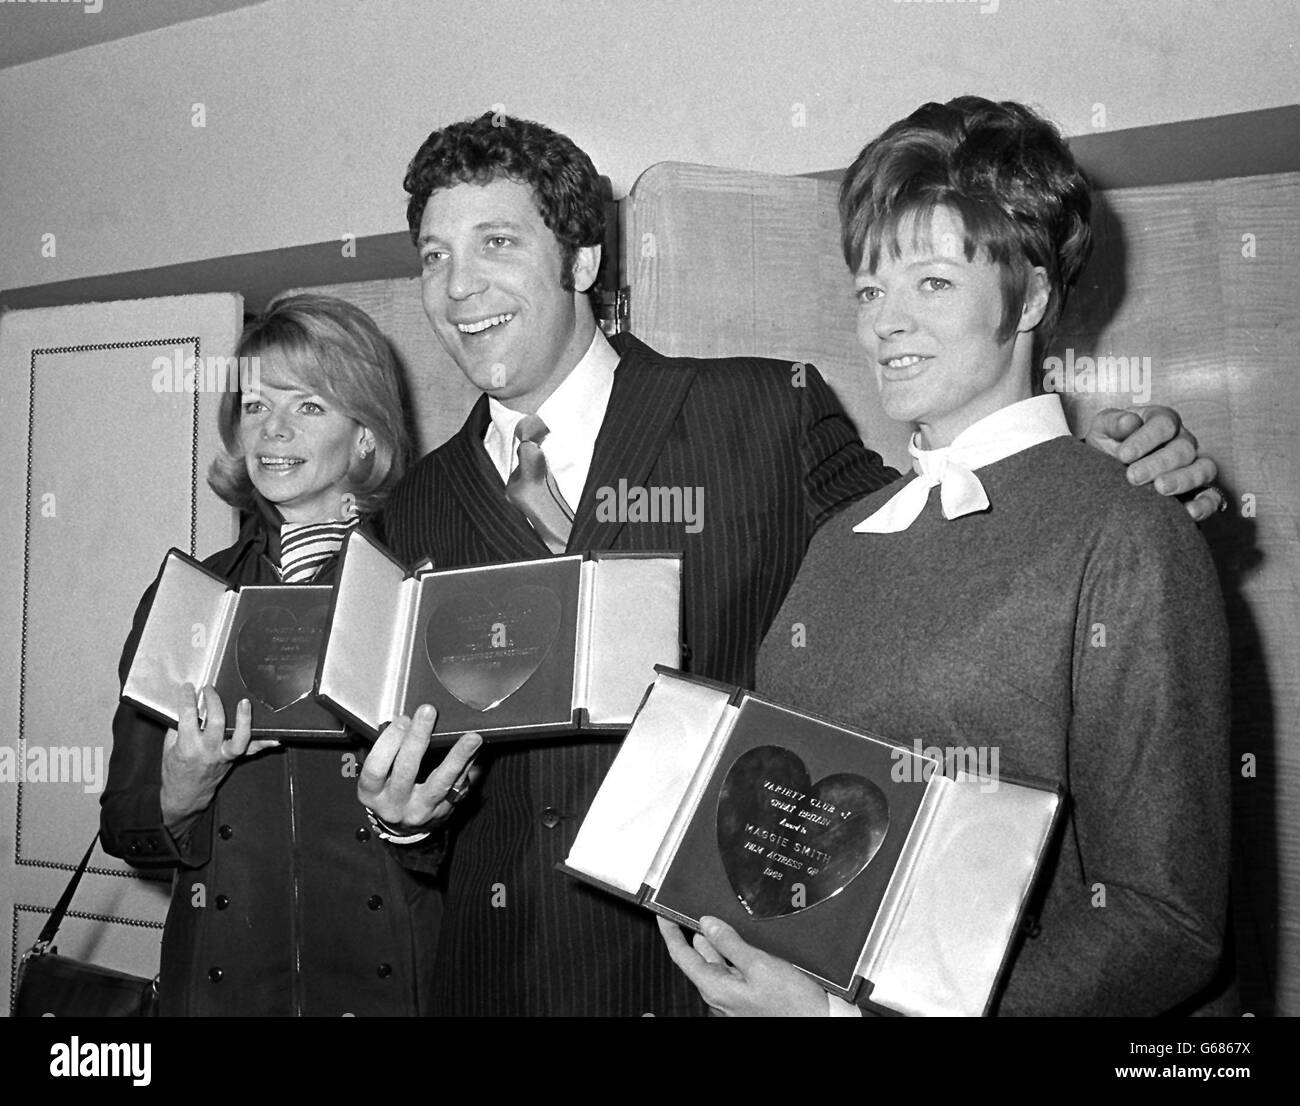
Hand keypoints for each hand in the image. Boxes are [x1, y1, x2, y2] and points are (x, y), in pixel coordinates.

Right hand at [159, 683, 278, 830]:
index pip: (188, 718)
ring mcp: (224, 756)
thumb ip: (178, 726)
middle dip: (214, 702)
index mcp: (188, 747)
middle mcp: (208, 751)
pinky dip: (266, 743)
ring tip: (244, 702)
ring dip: (244, 720)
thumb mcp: (169, 747)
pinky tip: (277, 737)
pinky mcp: (235, 759)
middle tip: (210, 689)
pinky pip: (253, 750)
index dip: (187, 700)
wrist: (186, 794)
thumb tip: (187, 703)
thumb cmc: (175, 768)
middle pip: (217, 723)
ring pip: (240, 739)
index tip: (188, 687)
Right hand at [357, 704, 482, 833]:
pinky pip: (458, 786)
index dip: (388, 742)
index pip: (376, 768)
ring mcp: (420, 810)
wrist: (403, 828)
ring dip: (457, 756)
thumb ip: (387, 752)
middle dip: (418, 738)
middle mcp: (394, 805)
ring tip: (471, 737)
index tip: (402, 720)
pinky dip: (468, 765)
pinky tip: (475, 749)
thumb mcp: (376, 779)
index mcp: (372, 793)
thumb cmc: (388, 793)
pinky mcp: (442, 811)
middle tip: (428, 712)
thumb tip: (406, 721)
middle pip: (406, 770)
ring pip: (440, 782)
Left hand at [657, 914, 828, 1015]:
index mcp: (716, 988)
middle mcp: (720, 995)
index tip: (662, 914)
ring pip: (717, 964)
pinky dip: (730, 952)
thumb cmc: (792, 1003)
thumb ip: (731, 944)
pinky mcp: (749, 996)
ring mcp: (734, 997)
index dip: (670, 933)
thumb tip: (707, 924)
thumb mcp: (760, 965)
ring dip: (714, 942)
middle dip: (694, 934)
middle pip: (699, 959)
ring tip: (712, 919)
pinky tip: (738, 940)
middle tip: (689, 910)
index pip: (682, 956)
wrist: (818, 1022)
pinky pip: (732, 970)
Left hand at [1084, 405, 1222, 520]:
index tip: (1123, 454)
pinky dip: (1204, 504)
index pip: (1164, 424)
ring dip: (1183, 480)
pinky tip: (1188, 511)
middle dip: (1158, 463)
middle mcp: (1182, 442)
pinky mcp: (1198, 492)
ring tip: (1160, 489)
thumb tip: (1128, 422)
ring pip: (1204, 469)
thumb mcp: (1102, 431)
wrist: (1107, 474)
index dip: (1145, 438)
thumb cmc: (1109, 447)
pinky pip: (1212, 497)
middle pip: (1183, 449)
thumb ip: (1112, 423)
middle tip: (1133, 477)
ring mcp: (1193, 466)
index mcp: (1161, 422)